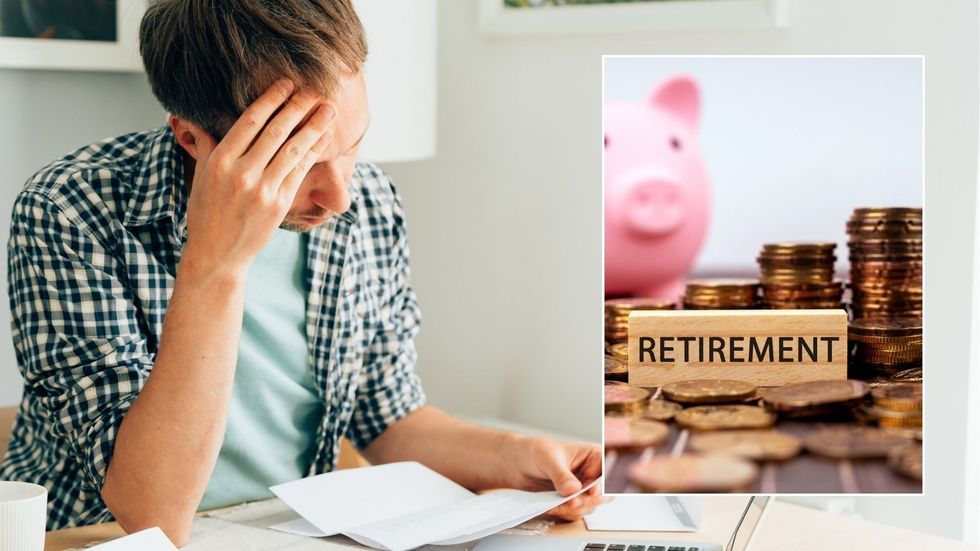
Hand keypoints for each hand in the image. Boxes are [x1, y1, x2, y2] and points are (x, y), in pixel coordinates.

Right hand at [180, 79, 334, 272]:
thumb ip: (206, 145)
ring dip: (314, 127)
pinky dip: (313, 153)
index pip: (249, 122)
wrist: (217, 253)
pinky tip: (323, 139)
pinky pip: (299, 172)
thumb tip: (194, 117)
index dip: (270, 100)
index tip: (286, 84)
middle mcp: (241, 174)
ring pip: (292, 150)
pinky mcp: (278, 205)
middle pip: (275, 132)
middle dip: (297, 108)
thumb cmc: (207, 212)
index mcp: (219, 161)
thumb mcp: (201, 176)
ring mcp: (261, 190)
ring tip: (328, 111)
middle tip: (314, 90)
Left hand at [508, 436, 610, 521]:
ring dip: (574, 509)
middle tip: (571, 501)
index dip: (603, 484)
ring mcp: (581, 489)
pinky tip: (551, 506)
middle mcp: (590, 474)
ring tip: (556, 503)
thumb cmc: (533, 451)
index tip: (591, 492)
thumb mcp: (548, 459)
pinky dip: (565, 513)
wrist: (515, 463)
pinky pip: (575, 513)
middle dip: (587, 501)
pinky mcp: (570, 501)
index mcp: (592, 456)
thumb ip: (562, 475)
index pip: (607, 473)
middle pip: (603, 494)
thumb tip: (574, 489)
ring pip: (589, 507)